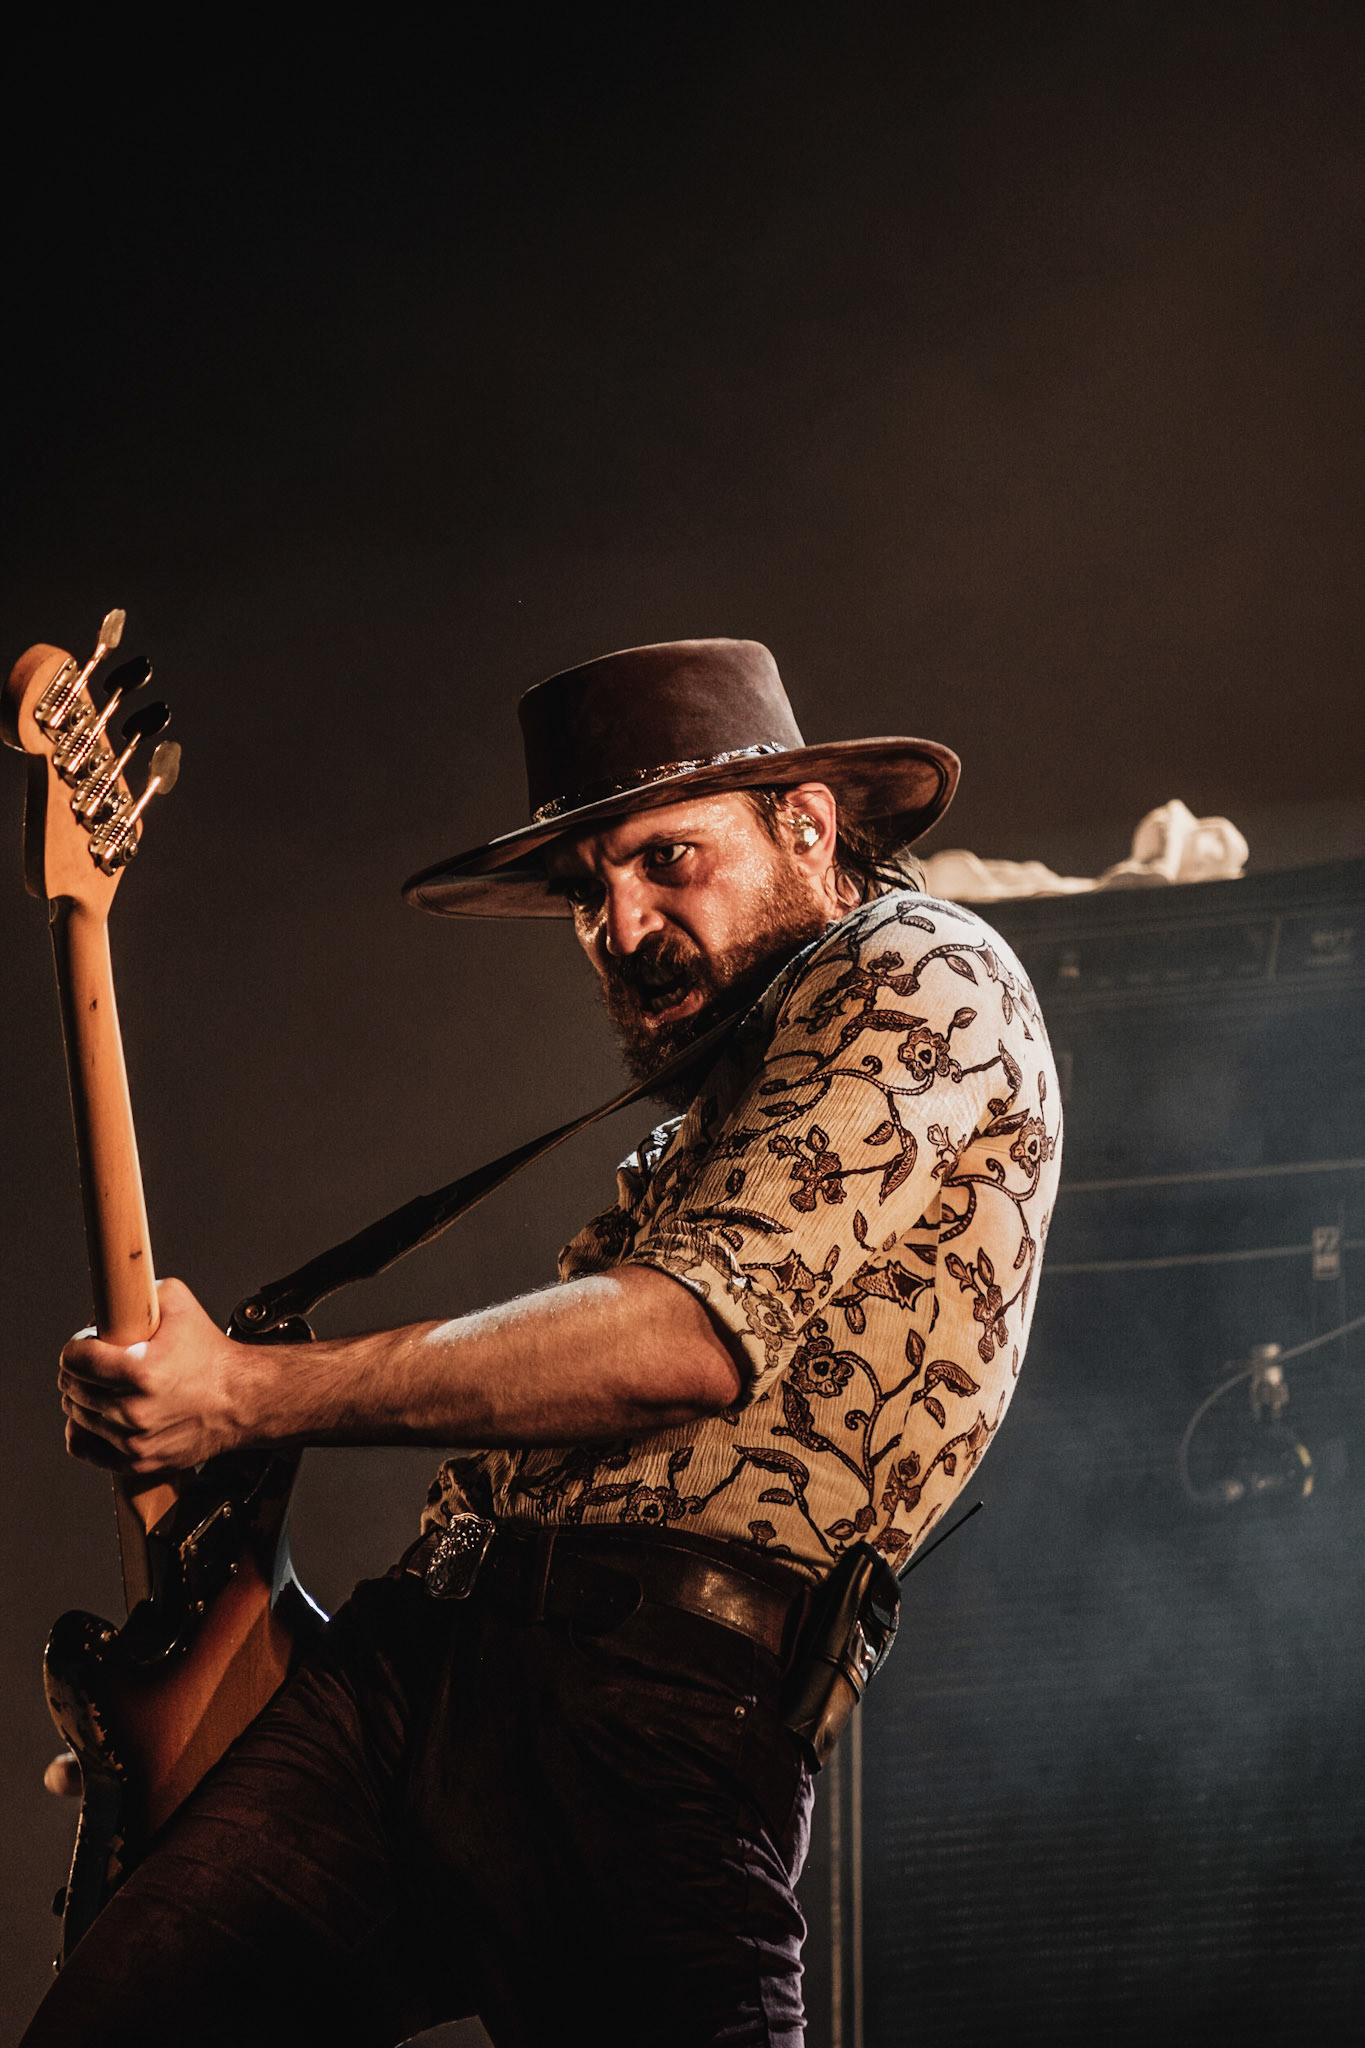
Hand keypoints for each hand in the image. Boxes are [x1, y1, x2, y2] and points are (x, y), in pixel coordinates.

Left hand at [58, 1278, 245, 1471]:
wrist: (242, 1399)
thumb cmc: (212, 1355)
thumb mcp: (179, 1302)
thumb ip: (137, 1292)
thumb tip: (105, 1304)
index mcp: (142, 1371)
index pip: (75, 1359)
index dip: (78, 1345)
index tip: (90, 1343)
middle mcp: (134, 1410)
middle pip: (72, 1387)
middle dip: (80, 1370)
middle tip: (100, 1362)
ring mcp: (134, 1440)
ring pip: (76, 1416)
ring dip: (84, 1398)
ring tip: (108, 1386)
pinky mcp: (137, 1460)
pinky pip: (84, 1447)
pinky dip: (84, 1429)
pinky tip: (100, 1414)